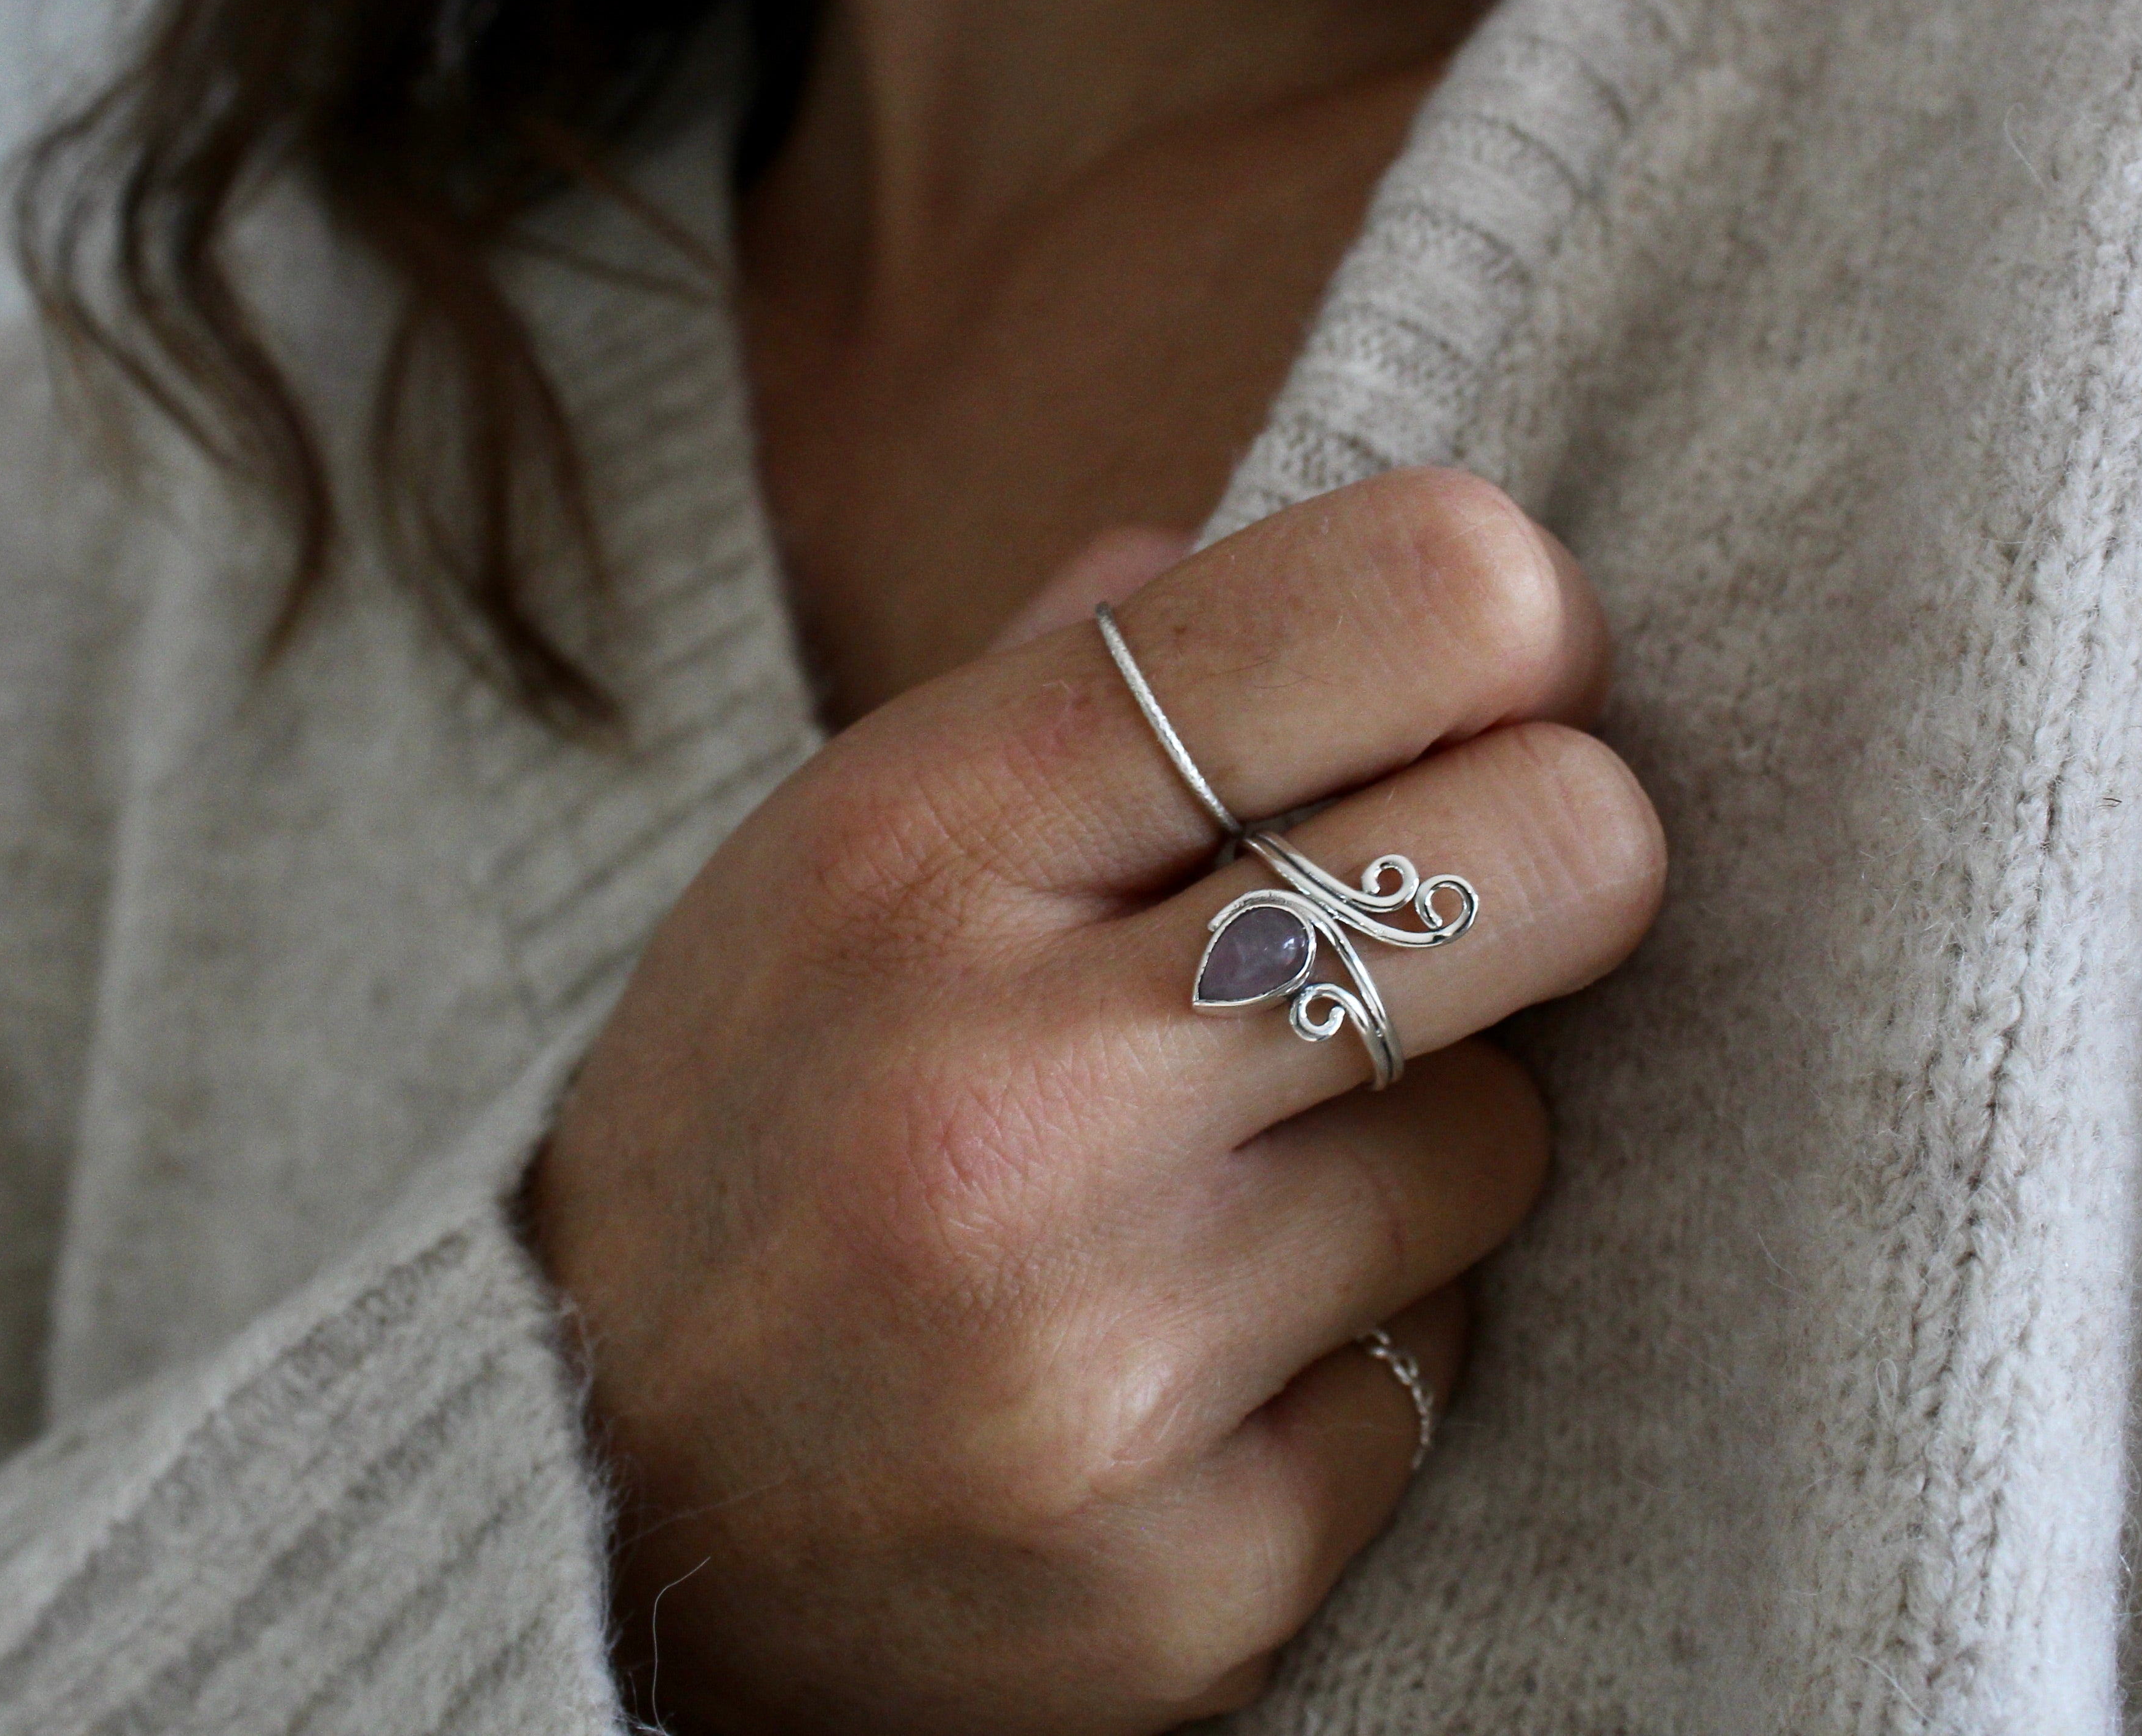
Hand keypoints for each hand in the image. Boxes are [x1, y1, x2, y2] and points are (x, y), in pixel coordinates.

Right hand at [525, 468, 1666, 1733]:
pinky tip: (1188, 1357)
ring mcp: (1104, 1351)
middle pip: (1565, 848)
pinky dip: (1355, 1347)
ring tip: (1232, 1177)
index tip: (1503, 686)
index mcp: (926, 836)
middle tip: (1457, 907)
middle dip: (1557, 856)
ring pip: (1513, 1136)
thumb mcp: (849, 836)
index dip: (1522, 622)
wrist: (576, 1498)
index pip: (1414, 597)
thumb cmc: (766, 1109)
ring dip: (1422, 1138)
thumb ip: (1095, 665)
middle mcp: (1016, 1091)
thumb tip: (1393, 564)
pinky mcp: (1189, 1576)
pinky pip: (1443, 1373)